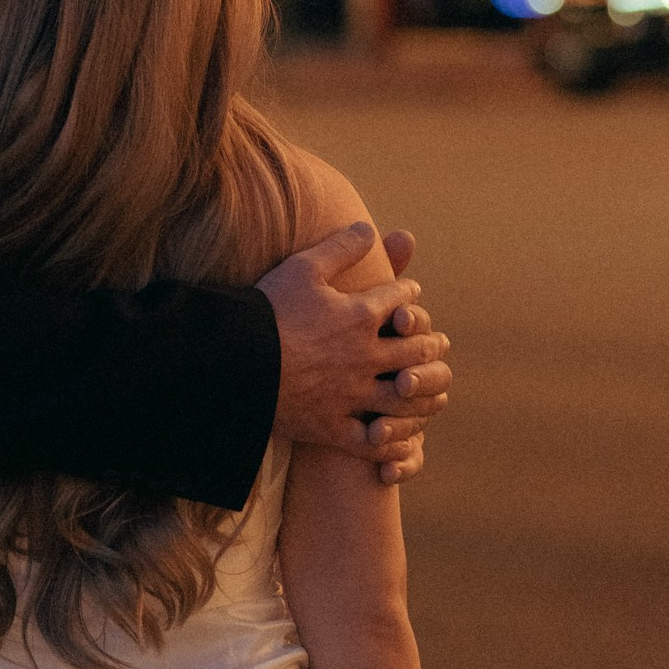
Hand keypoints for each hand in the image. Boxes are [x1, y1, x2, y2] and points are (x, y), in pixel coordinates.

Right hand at [260, 223, 450, 484]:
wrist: (231, 362)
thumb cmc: (265, 310)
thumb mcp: (303, 267)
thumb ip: (339, 247)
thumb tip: (369, 227)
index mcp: (361, 315)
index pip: (400, 299)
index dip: (409, 293)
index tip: (412, 292)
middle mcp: (365, 356)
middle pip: (415, 350)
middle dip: (430, 343)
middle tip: (437, 342)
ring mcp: (352, 395)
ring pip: (405, 397)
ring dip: (424, 392)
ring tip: (432, 389)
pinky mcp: (332, 427)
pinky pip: (372, 441)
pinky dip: (391, 440)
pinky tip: (400, 438)